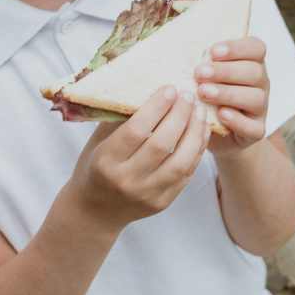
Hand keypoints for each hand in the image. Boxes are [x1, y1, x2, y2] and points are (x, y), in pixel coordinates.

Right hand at [65, 85, 210, 231]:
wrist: (93, 211)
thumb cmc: (94, 166)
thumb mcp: (98, 140)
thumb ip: (121, 116)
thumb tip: (147, 83)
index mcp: (105, 161)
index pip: (136, 131)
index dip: (156, 107)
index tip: (170, 88)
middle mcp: (126, 181)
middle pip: (162, 145)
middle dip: (179, 116)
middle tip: (188, 95)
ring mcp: (147, 195)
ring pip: (181, 162)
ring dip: (195, 133)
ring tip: (199, 112)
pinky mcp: (162, 203)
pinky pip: (186, 174)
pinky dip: (197, 150)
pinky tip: (200, 132)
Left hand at [194, 37, 268, 156]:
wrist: (214, 131)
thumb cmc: (207, 94)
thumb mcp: (204, 75)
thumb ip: (201, 62)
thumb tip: (180, 50)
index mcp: (251, 63)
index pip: (256, 48)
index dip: (237, 48)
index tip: (213, 51)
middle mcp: (260, 83)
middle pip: (254, 72)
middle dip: (225, 71)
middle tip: (199, 73)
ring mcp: (261, 108)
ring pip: (255, 98)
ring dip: (228, 93)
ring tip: (203, 92)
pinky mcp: (257, 130)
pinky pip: (254, 126)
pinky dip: (237, 120)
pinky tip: (221, 114)